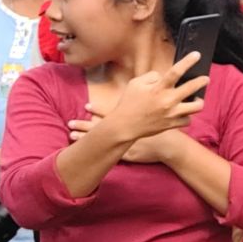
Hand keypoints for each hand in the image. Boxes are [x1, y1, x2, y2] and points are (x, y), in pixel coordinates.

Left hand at [68, 110, 185, 163]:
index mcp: (130, 121)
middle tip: (69, 123)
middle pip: (100, 128)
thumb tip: (154, 85)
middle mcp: (124, 132)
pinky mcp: (128, 156)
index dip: (98, 110)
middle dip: (84, 125)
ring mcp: (124, 145)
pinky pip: (109, 155)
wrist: (172, 146)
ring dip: (86, 138)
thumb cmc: (168, 129)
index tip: (86, 106)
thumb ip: (154, 100)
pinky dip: (97, 154)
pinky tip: (85, 154)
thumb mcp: (162, 110)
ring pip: (100, 142)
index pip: (110, 113)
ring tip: (71, 136)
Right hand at [94, 52, 208, 145]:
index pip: (176, 72)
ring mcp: (172, 114)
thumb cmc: (129, 102)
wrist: (125, 126)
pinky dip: (186, 116)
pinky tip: (183, 112)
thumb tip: (163, 76)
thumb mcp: (135, 83)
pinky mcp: (173, 125)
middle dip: (202, 81)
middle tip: (206, 79)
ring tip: (197, 99)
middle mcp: (168, 100)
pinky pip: (188, 120)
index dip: (188, 62)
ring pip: (197, 107)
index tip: (196, 55)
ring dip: (199, 102)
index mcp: (158, 88)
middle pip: (192, 88)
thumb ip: (152, 77)